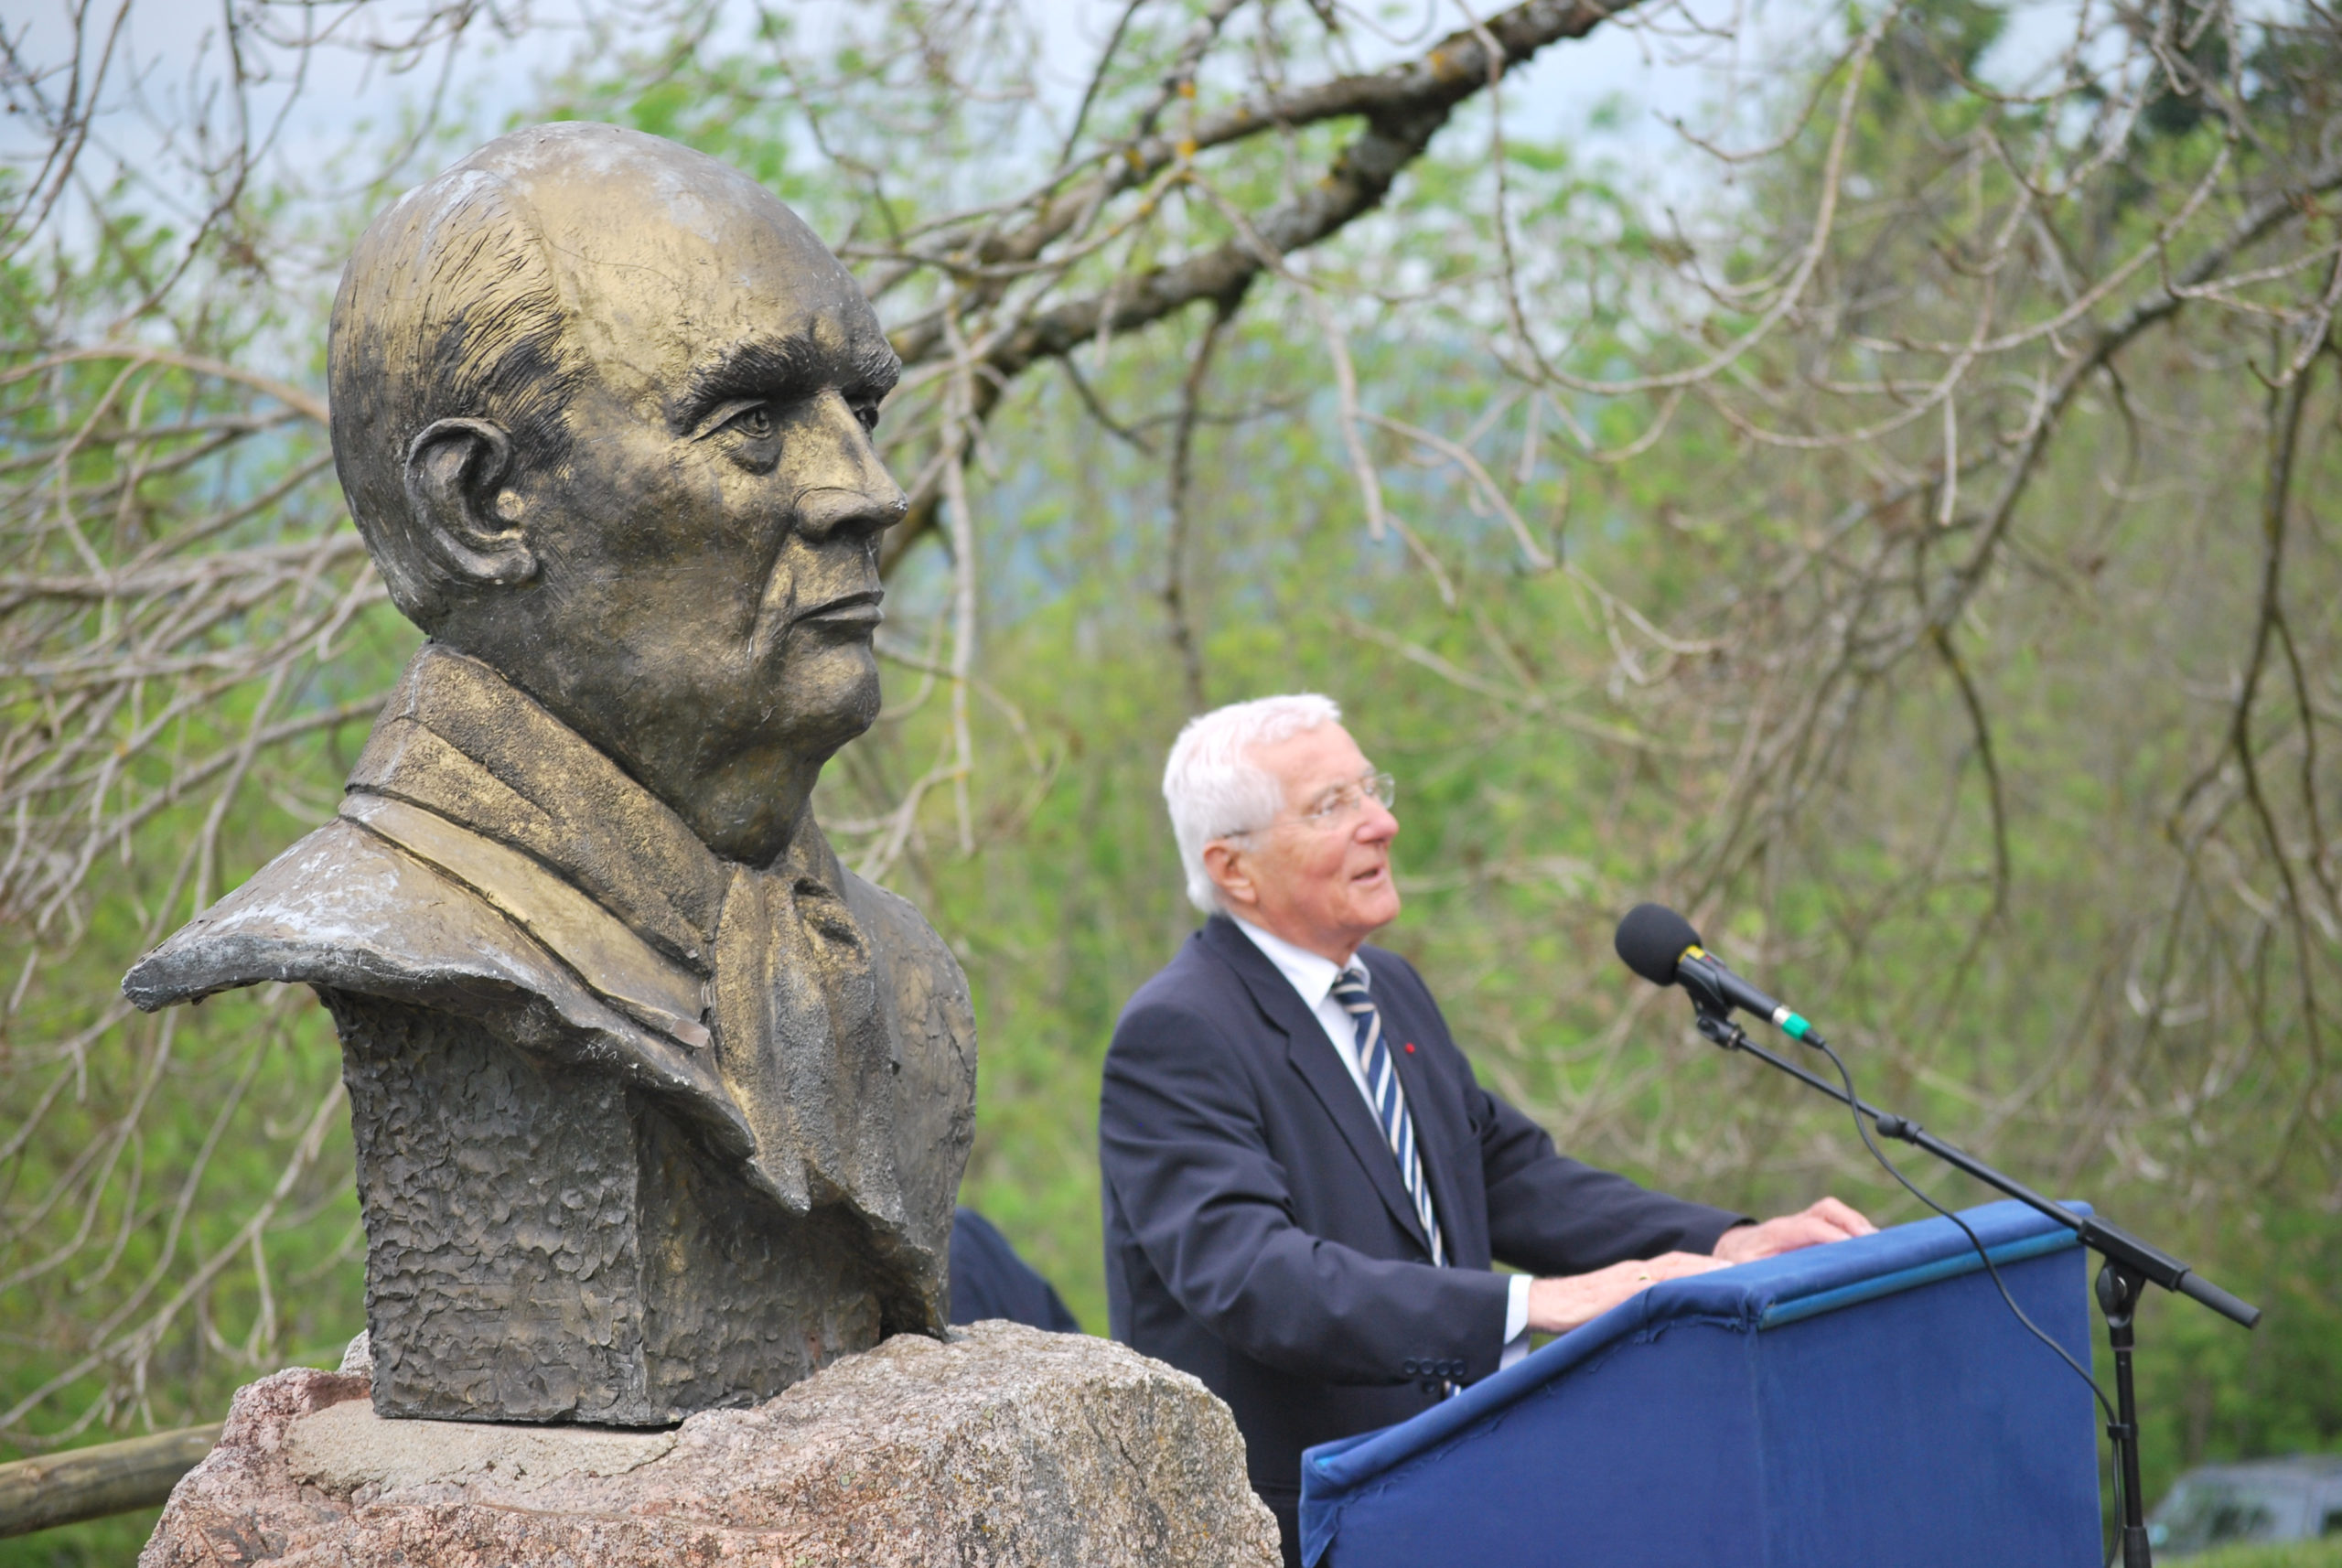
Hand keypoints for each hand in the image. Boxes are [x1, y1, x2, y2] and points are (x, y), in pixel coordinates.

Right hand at [1523, 1251, 1727, 1334]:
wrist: (1540, 1303)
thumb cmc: (1575, 1312)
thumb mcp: (1614, 1310)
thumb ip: (1640, 1312)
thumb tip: (1668, 1329)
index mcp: (1638, 1276)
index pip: (1681, 1266)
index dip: (1710, 1267)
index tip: (1741, 1273)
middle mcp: (1636, 1272)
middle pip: (1684, 1263)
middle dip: (1718, 1267)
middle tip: (1752, 1272)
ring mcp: (1627, 1280)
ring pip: (1674, 1271)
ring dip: (1706, 1273)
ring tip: (1737, 1279)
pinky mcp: (1616, 1293)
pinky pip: (1652, 1288)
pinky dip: (1676, 1287)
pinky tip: (1697, 1291)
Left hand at [1710, 1196, 1875, 1263]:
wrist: (1738, 1247)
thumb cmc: (1740, 1262)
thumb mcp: (1738, 1269)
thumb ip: (1741, 1273)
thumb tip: (1736, 1276)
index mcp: (1777, 1233)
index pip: (1808, 1227)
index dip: (1831, 1235)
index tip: (1850, 1247)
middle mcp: (1795, 1222)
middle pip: (1827, 1209)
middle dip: (1852, 1222)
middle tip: (1873, 1243)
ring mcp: (1808, 1223)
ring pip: (1836, 1212)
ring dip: (1859, 1225)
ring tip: (1882, 1247)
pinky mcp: (1818, 1229)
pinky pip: (1841, 1222)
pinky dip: (1859, 1231)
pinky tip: (1874, 1249)